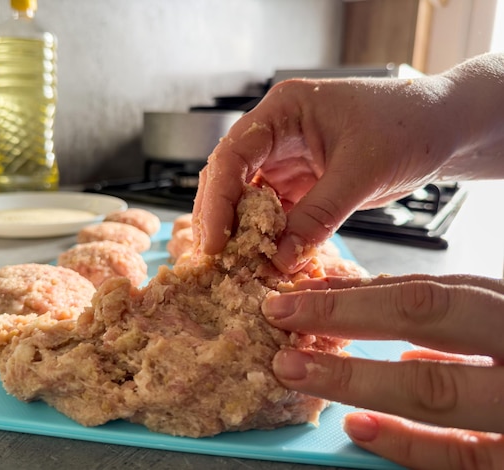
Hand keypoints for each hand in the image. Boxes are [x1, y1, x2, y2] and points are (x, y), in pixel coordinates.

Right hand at [194, 75, 457, 272]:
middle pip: (229, 176)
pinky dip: (267, 237)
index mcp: (284, 110)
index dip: (217, 199)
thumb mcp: (362, 172)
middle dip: (219, 218)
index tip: (215, 240)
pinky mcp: (299, 182)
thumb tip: (279, 259)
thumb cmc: (408, 126)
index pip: (234, 154)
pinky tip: (263, 259)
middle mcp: (276, 133)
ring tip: (233, 265)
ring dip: (240, 231)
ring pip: (246, 198)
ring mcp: (286, 158)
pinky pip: (273, 212)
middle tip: (214, 260)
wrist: (440, 128)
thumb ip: (319, 215)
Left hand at [261, 274, 503, 469]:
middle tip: (279, 320)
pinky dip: (406, 444)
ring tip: (298, 371)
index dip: (349, 294)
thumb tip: (366, 309)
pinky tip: (358, 428)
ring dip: (356, 378)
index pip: (421, 290)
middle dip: (342, 317)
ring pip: (437, 388)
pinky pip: (463, 457)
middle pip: (425, 317)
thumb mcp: (497, 315)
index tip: (291, 297)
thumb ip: (445, 312)